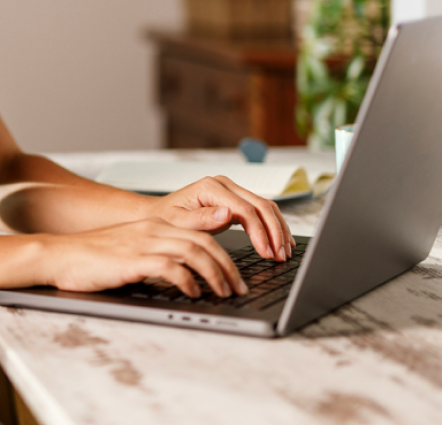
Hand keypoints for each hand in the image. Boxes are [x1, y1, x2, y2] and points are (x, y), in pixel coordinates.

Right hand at [43, 218, 247, 297]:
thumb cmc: (92, 258)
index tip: (234, 277)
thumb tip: (184, 275)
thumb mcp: (130, 251)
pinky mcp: (132, 259)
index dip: (224, 255)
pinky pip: (170, 267)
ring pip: (194, 252)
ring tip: (223, 293)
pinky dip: (187, 281)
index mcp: (154, 225)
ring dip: (215, 274)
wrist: (58, 255)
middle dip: (228, 267)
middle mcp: (152, 229)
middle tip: (238, 288)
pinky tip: (192, 293)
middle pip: (205, 241)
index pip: (201, 234)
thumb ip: (157, 255)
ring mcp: (143, 242)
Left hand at [148, 176, 294, 261]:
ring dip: (278, 229)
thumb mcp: (179, 222)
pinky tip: (279, 242)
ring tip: (283, 253)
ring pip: (265, 207)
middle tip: (281, 256)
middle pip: (261, 205)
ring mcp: (231, 190)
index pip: (245, 209)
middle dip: (274, 232)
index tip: (266, 253)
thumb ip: (201, 219)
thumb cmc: (165, 219)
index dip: (260, 232)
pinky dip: (272, 226)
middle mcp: (224, 184)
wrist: (158, 214)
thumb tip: (227, 214)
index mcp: (210, 187)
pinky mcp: (235, 199)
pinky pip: (260, 211)